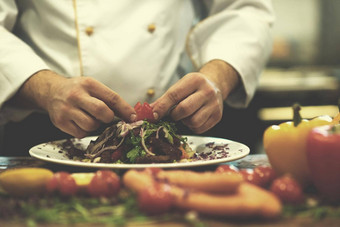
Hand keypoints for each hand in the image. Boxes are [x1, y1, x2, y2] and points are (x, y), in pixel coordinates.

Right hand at [14, 70, 135, 137]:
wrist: (51, 91)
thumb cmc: (77, 90)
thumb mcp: (93, 87)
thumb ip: (109, 99)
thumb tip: (130, 115)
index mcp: (89, 84)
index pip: (112, 98)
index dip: (125, 110)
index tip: (133, 118)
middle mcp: (76, 95)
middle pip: (102, 112)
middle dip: (108, 118)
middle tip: (106, 117)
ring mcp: (67, 109)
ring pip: (91, 125)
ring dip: (95, 125)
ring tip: (89, 117)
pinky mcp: (60, 122)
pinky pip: (81, 134)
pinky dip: (85, 131)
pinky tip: (80, 122)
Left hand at [151, 59, 239, 133]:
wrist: (215, 85)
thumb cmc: (193, 87)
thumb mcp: (179, 87)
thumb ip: (164, 100)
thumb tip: (149, 113)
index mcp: (195, 80)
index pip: (174, 95)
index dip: (161, 107)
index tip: (153, 116)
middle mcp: (207, 91)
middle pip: (184, 110)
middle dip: (174, 115)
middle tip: (174, 114)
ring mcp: (214, 105)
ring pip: (193, 122)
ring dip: (185, 122)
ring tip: (186, 115)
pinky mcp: (217, 116)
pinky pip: (199, 129)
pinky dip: (192, 127)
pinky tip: (193, 118)